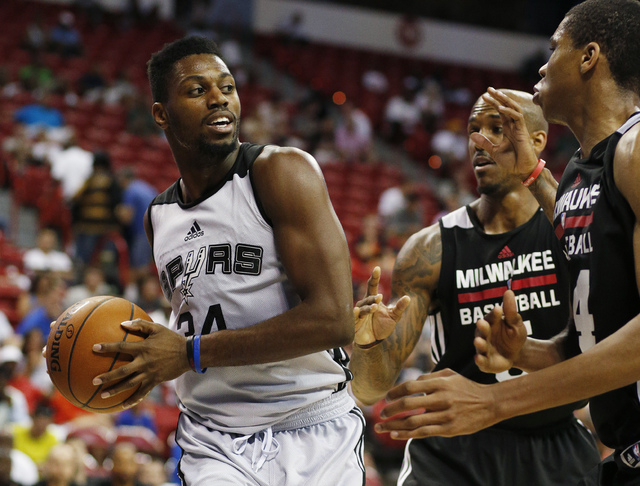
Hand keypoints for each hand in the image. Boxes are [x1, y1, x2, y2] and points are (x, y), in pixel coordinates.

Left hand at [92, 319, 191, 407]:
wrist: (188, 354)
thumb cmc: (171, 339)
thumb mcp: (157, 328)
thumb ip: (140, 325)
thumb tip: (123, 323)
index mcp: (143, 348)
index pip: (121, 347)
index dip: (107, 347)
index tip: (94, 348)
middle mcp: (144, 362)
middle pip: (122, 371)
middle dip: (107, 376)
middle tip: (94, 381)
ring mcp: (149, 373)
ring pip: (129, 384)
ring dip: (115, 390)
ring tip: (102, 395)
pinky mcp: (155, 381)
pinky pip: (142, 392)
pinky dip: (132, 400)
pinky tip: (122, 405)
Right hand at [354, 266, 409, 345]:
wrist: (374, 342)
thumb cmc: (382, 326)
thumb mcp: (394, 316)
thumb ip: (400, 307)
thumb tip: (408, 297)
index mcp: (373, 300)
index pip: (372, 285)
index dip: (374, 277)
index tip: (377, 268)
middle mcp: (364, 304)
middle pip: (368, 297)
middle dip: (373, 297)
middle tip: (380, 297)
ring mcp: (359, 313)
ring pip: (362, 307)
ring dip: (368, 307)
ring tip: (375, 307)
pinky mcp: (354, 323)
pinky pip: (354, 317)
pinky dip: (356, 314)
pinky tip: (358, 311)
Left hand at [373, 369, 496, 438]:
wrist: (490, 403)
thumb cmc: (466, 387)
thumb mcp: (449, 375)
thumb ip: (429, 377)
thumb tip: (410, 383)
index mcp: (440, 383)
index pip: (410, 386)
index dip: (395, 392)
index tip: (386, 397)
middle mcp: (441, 398)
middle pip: (408, 403)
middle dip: (390, 409)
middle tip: (380, 413)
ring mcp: (445, 415)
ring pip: (413, 421)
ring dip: (394, 425)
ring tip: (381, 427)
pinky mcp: (448, 429)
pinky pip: (424, 433)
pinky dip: (407, 434)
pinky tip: (395, 434)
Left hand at [470, 87, 538, 178]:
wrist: (521, 170)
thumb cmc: (511, 161)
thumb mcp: (494, 150)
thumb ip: (484, 142)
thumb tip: (472, 134)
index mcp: (508, 128)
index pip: (501, 111)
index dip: (494, 103)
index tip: (484, 96)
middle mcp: (514, 125)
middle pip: (507, 106)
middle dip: (498, 97)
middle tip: (489, 88)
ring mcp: (519, 128)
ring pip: (513, 108)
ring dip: (505, 100)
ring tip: (496, 93)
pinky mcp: (523, 132)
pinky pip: (517, 118)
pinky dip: (509, 112)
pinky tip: (501, 108)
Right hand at [474, 290, 527, 372]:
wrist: (518, 354)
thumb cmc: (514, 336)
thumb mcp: (515, 323)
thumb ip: (511, 310)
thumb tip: (508, 291)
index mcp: (491, 323)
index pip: (491, 317)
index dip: (493, 314)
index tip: (498, 309)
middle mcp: (484, 335)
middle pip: (482, 330)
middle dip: (482, 327)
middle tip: (481, 323)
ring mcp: (484, 348)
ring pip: (480, 345)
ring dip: (479, 343)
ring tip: (479, 341)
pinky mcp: (485, 362)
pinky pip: (481, 362)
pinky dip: (479, 360)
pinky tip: (479, 358)